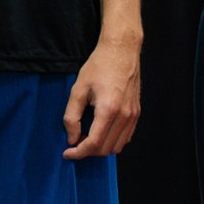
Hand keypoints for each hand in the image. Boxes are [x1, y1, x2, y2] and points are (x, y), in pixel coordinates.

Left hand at [64, 35, 141, 159]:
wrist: (121, 50)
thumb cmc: (99, 66)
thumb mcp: (78, 89)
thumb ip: (72, 116)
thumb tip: (72, 137)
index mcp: (108, 109)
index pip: (94, 144)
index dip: (78, 153)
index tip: (67, 153)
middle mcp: (124, 115)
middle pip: (105, 149)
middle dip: (87, 151)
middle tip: (75, 142)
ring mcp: (133, 115)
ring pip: (117, 147)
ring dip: (100, 147)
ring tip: (87, 136)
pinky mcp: (136, 113)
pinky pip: (125, 137)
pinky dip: (112, 141)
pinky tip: (101, 131)